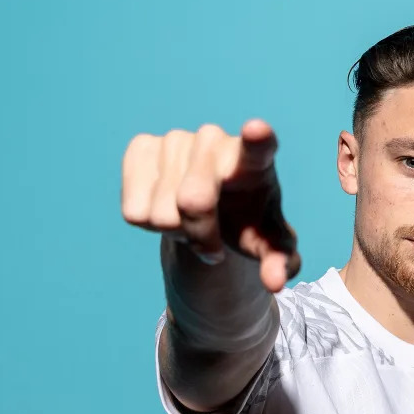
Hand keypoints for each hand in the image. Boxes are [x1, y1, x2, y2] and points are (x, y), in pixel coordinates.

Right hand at [121, 119, 299, 291]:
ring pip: (159, 213)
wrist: (213, 210)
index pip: (259, 146)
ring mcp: (176, 139)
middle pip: (193, 201)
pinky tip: (165, 208)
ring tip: (190, 221)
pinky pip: (133, 211)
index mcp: (255, 160)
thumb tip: (276, 282)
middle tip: (212, 241)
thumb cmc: (247, 223)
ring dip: (176, 233)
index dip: (257, 138)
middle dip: (200, 235)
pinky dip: (148, 225)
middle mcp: (215, 139)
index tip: (257, 131)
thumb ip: (280, 263)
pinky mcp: (141, 147)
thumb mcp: (270, 246)